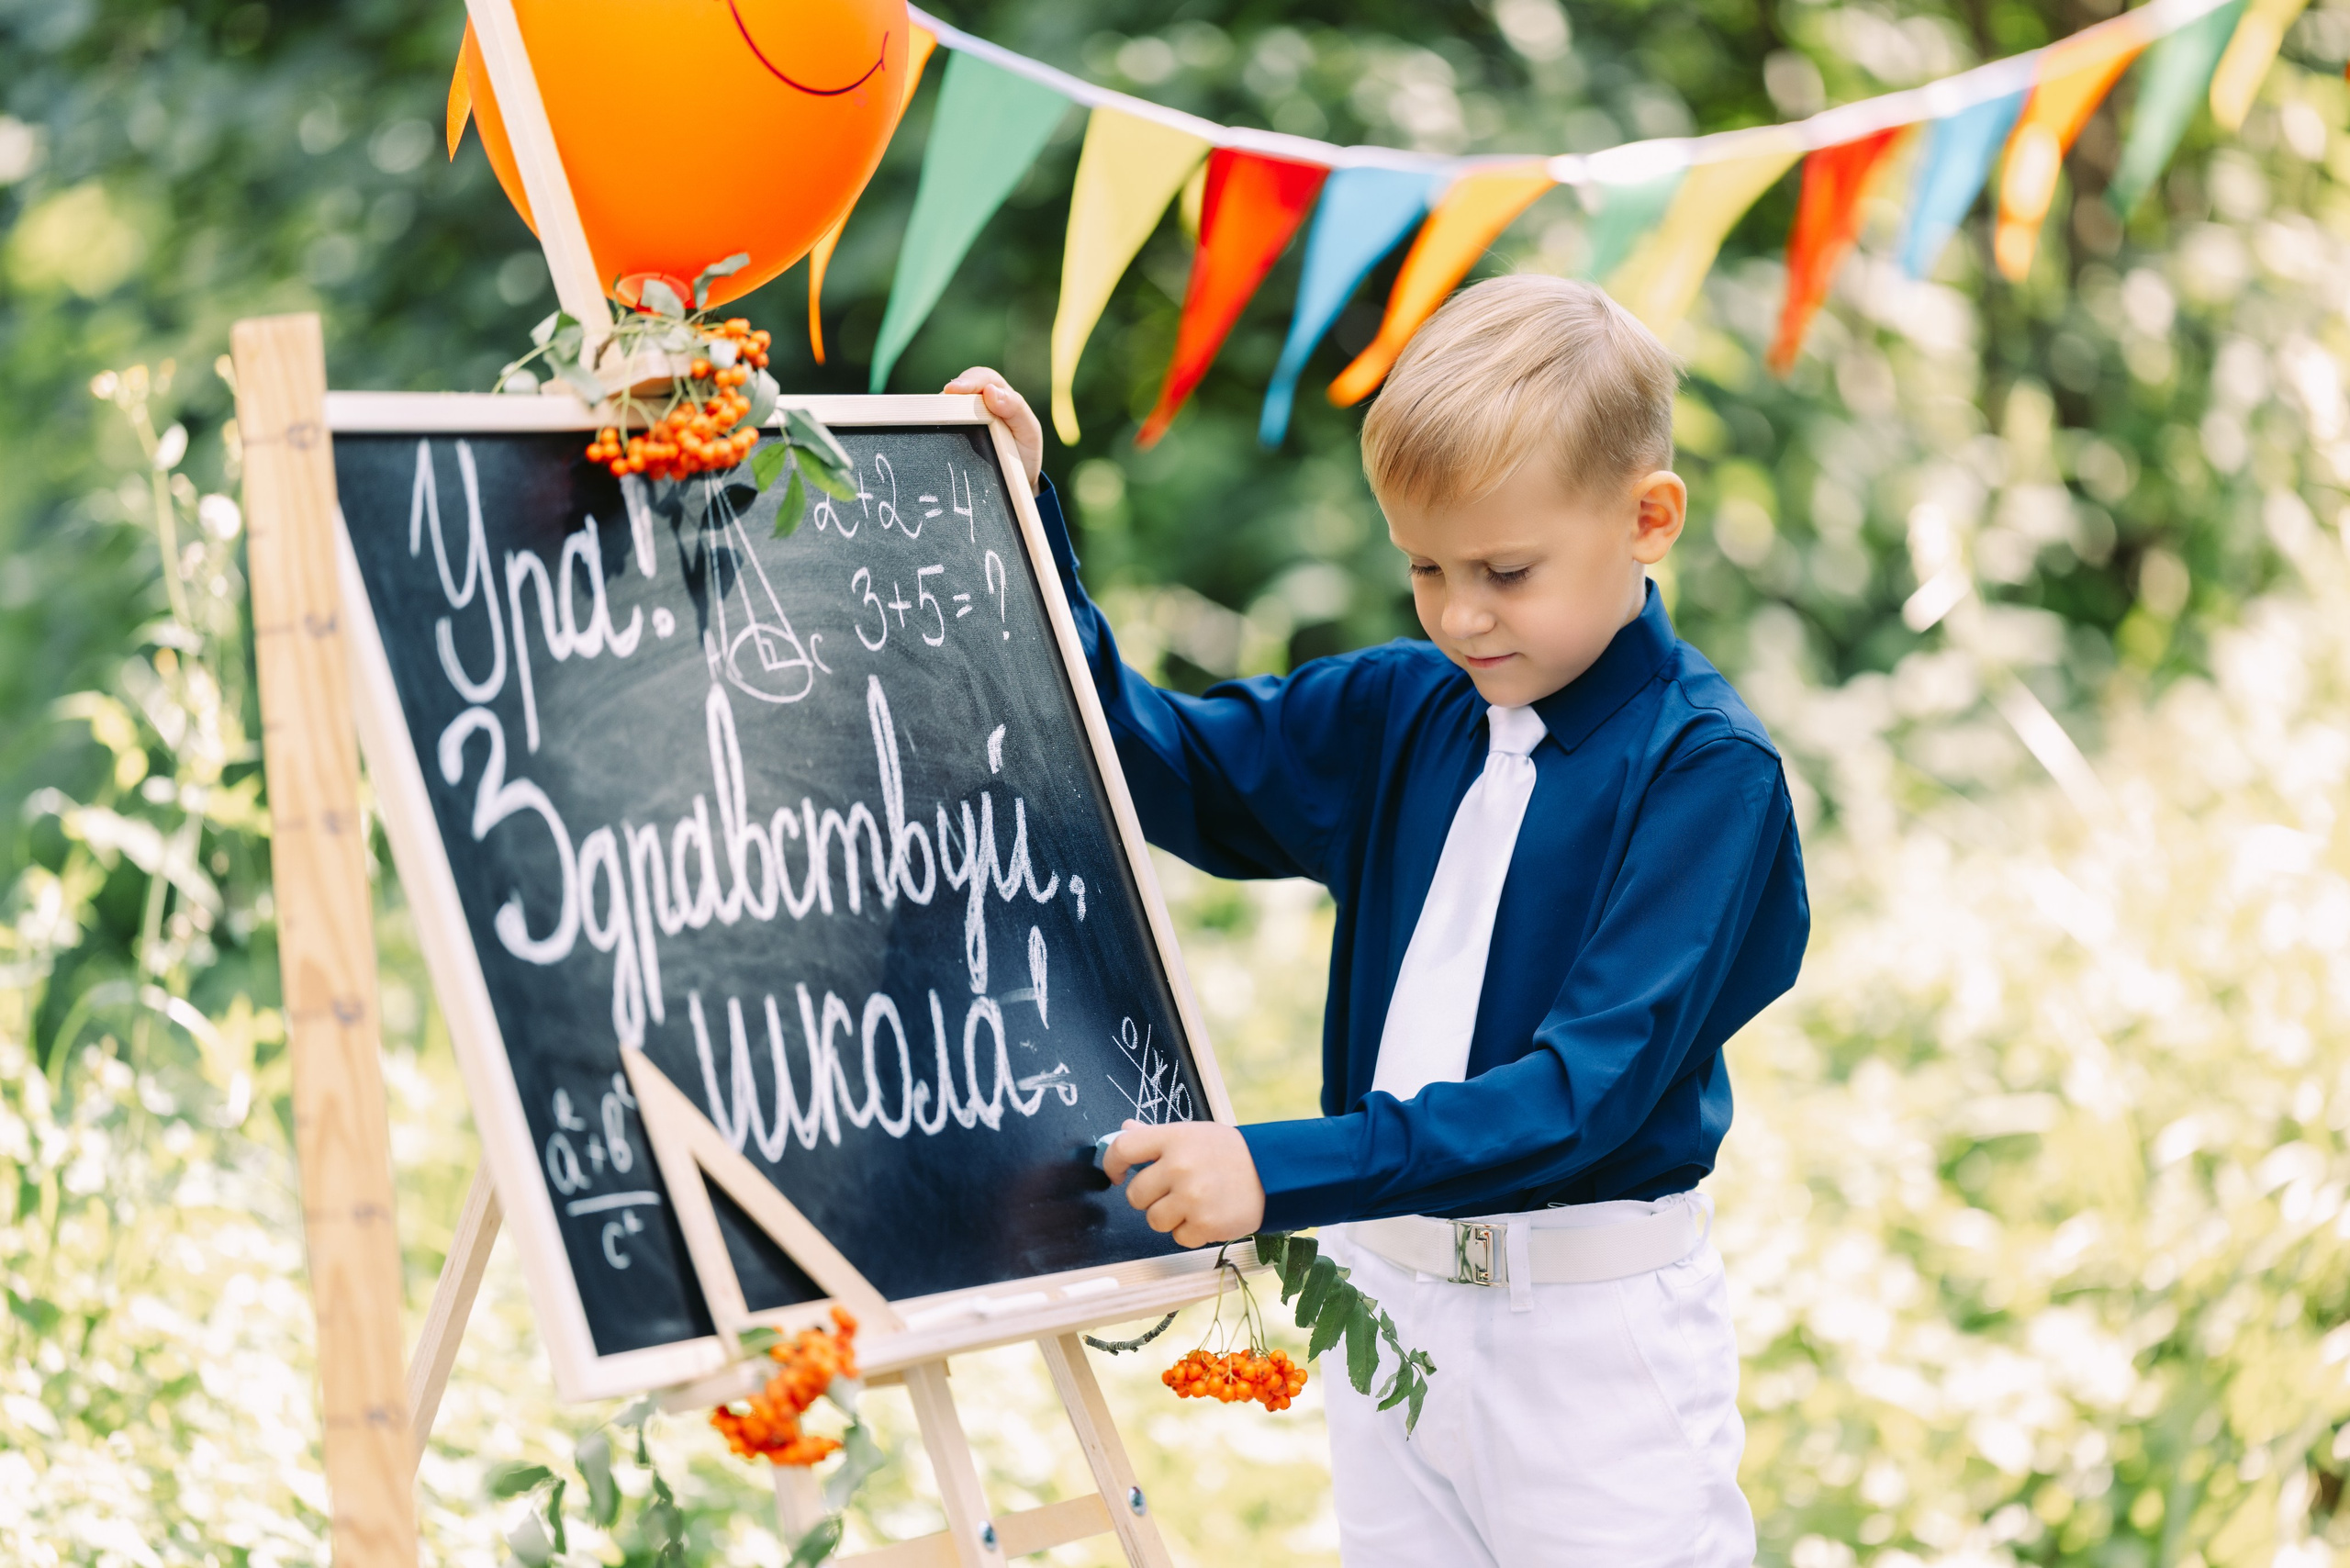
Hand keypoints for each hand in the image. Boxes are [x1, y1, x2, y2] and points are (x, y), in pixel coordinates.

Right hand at [943, 367, 1042, 493]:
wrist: (1017, 482)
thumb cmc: (1023, 451)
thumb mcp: (1029, 430)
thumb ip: (1016, 408)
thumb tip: (990, 390)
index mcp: (998, 394)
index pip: (981, 378)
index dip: (967, 381)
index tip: (953, 389)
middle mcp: (977, 403)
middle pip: (956, 390)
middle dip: (946, 396)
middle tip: (939, 405)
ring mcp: (961, 419)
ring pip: (943, 408)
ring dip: (939, 413)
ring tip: (936, 421)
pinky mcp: (951, 435)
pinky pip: (939, 428)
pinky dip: (936, 429)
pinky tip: (933, 435)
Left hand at [1102, 1119, 1265, 1247]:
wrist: (1274, 1172)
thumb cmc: (1231, 1153)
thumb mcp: (1194, 1133)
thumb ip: (1156, 1136)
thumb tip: (1125, 1129)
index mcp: (1174, 1138)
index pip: (1123, 1148)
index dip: (1112, 1164)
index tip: (1117, 1173)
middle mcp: (1179, 1166)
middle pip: (1135, 1195)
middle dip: (1149, 1197)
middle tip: (1172, 1190)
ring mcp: (1192, 1197)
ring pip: (1154, 1220)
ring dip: (1170, 1216)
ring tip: (1194, 1202)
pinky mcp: (1204, 1224)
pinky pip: (1178, 1237)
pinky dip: (1191, 1231)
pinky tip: (1207, 1214)